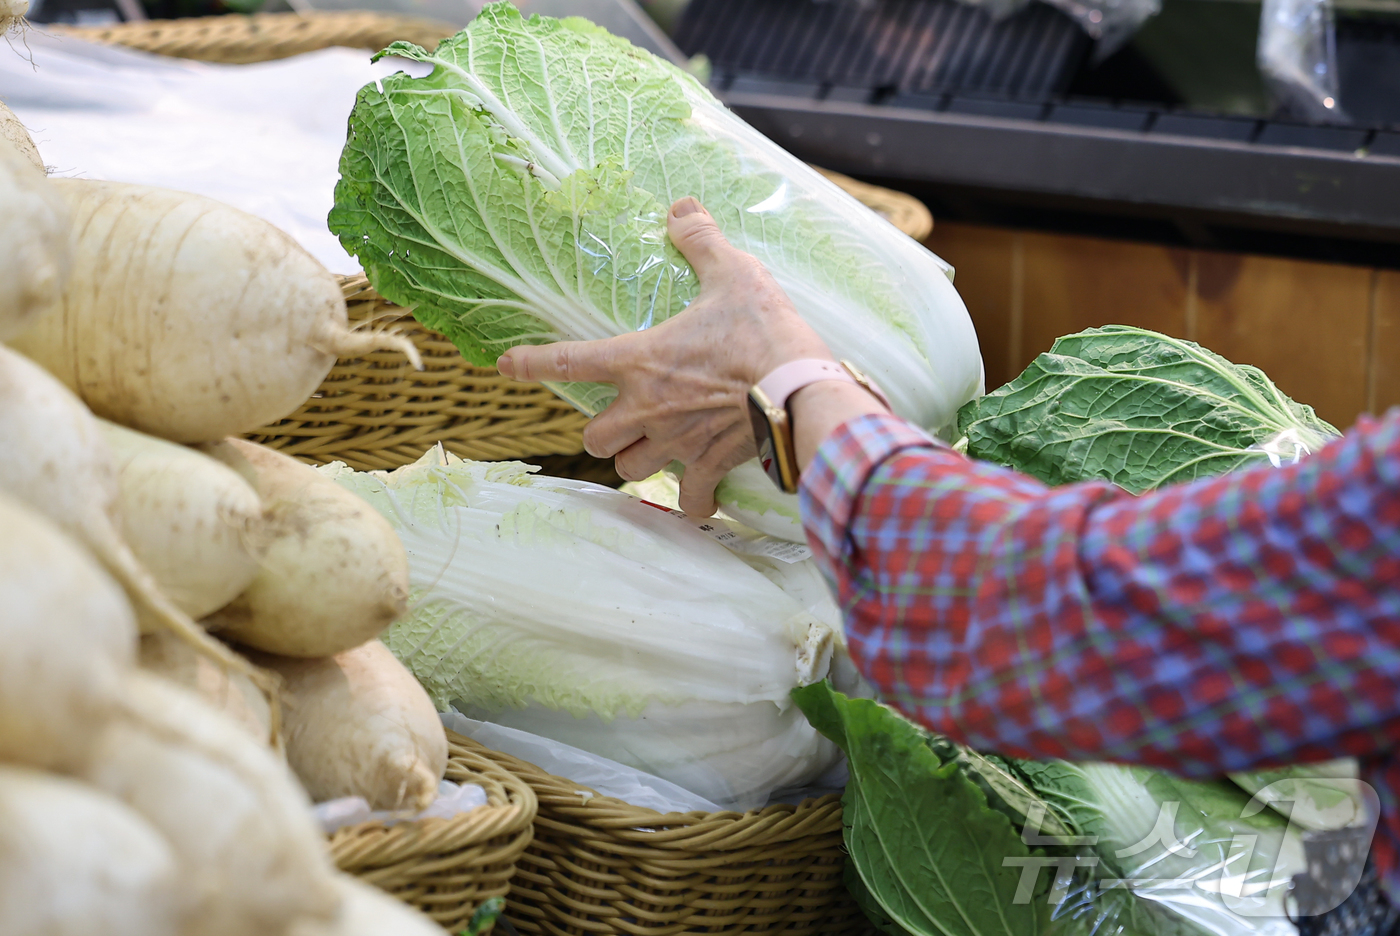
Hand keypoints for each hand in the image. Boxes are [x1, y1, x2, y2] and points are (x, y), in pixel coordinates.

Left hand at [496, 197, 830, 515]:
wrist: (799, 390)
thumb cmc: (763, 332)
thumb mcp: (733, 273)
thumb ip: (701, 242)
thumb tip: (680, 209)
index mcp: (640, 361)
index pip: (568, 362)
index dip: (531, 364)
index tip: (507, 367)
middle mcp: (647, 408)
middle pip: (595, 438)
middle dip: (602, 432)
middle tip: (619, 420)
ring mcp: (676, 442)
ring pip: (631, 468)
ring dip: (637, 461)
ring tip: (654, 450)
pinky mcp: (709, 465)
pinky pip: (687, 499)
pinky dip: (691, 501)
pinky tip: (700, 496)